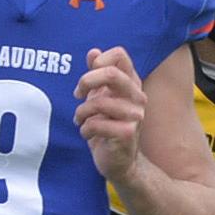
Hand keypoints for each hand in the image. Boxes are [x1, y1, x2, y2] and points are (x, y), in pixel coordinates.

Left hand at [73, 46, 146, 183]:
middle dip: (86, 81)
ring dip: (81, 112)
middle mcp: (137, 96)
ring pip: (99, 102)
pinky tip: (87, 135)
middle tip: (78, 94)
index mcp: (131, 83)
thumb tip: (93, 51)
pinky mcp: (127, 133)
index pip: (120, 55)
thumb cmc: (108, 127)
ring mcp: (135, 115)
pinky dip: (85, 129)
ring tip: (80, 120)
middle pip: (112, 74)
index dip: (98, 61)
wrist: (120, 162)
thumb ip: (97, 74)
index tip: (87, 80)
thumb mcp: (101, 98)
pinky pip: (96, 124)